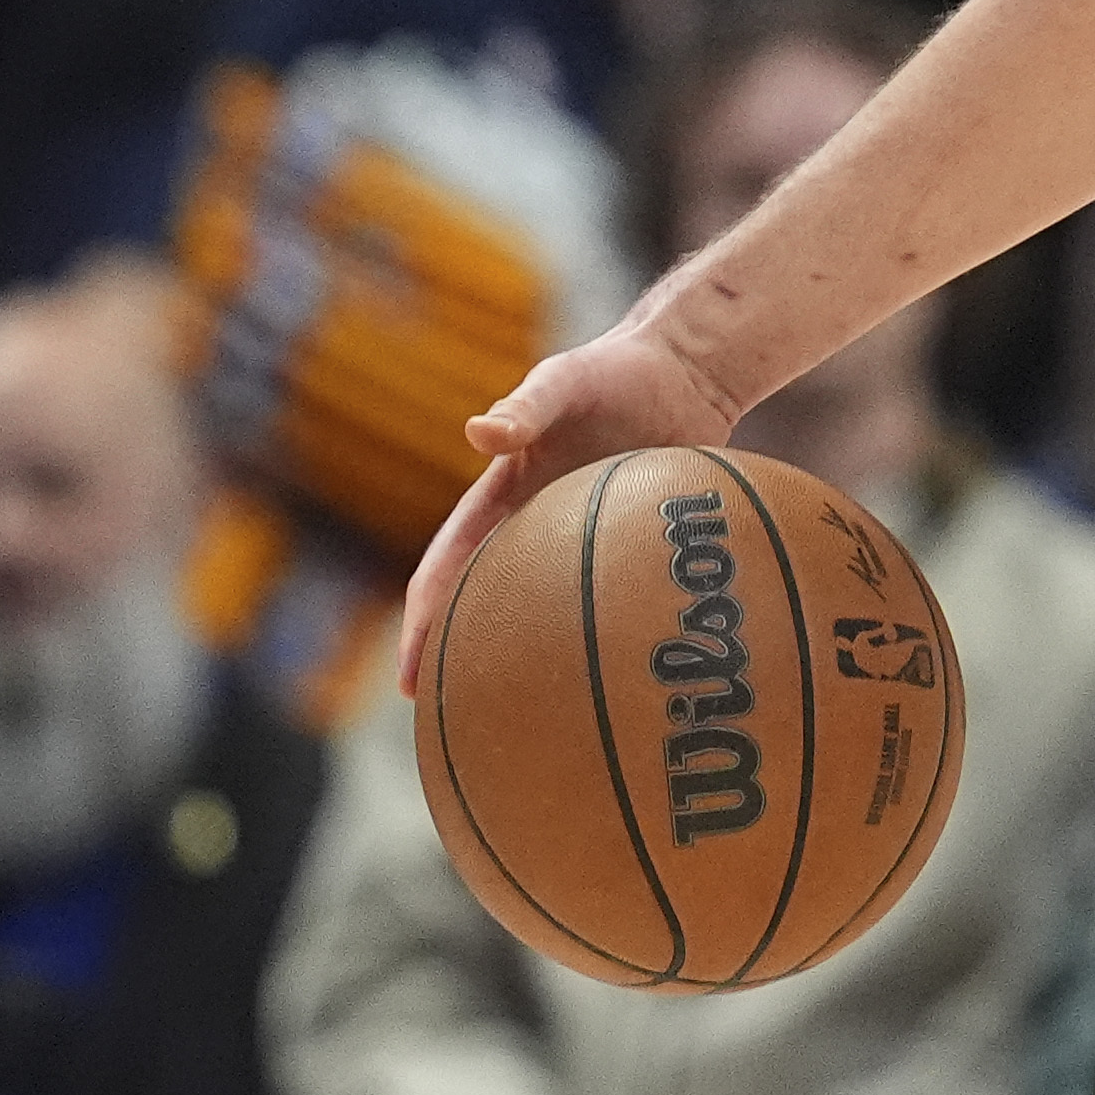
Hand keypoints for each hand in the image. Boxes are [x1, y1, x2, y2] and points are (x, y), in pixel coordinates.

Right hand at [397, 317, 749, 693]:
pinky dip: (616, 637)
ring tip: (537, 723)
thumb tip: (480, 432)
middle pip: (492, 602)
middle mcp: (539, 526)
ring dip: (538, 659)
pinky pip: (622, 600)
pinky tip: (632, 682)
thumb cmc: (612, 370)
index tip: (410, 681)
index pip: (448, 569)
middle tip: (457, 725)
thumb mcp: (563, 381)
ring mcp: (588, 539)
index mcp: (504, 498)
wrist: (684, 370)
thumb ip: (527, 405)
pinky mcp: (638, 543)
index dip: (423, 625)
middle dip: (466, 658)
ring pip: (553, 612)